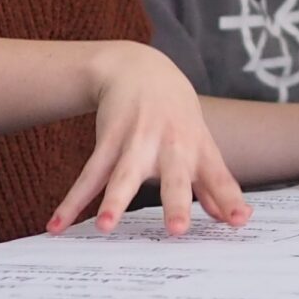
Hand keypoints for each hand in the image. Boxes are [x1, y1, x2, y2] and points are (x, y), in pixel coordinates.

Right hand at [46, 43, 249, 236]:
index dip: (230, 199)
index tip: (241, 221)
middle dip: (175, 202)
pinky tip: (57, 224)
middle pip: (173, 178)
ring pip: (123, 176)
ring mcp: (136, 142)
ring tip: (104, 227)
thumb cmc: (176, 113)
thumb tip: (231, 218)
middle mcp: (170, 146)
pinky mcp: (107, 141)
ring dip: (113, 202)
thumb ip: (213, 183)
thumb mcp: (200, 141)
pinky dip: (71, 202)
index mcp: (198, 148)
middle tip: (176, 230)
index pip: (219, 178)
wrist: (138, 68)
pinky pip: (89, 175)